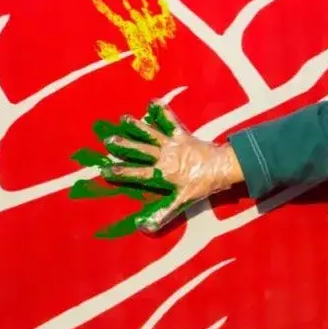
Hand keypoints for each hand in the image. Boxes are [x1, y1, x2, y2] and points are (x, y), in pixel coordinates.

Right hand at [99, 101, 241, 232]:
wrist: (222, 167)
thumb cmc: (202, 184)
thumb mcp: (183, 201)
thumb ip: (163, 213)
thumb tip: (144, 228)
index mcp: (162, 173)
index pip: (137, 173)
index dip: (121, 172)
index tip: (105, 169)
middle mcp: (164, 157)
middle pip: (140, 151)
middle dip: (124, 146)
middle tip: (107, 140)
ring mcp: (173, 144)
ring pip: (151, 134)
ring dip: (137, 126)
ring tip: (122, 118)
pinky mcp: (182, 134)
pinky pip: (170, 121)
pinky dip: (162, 111)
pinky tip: (152, 101)